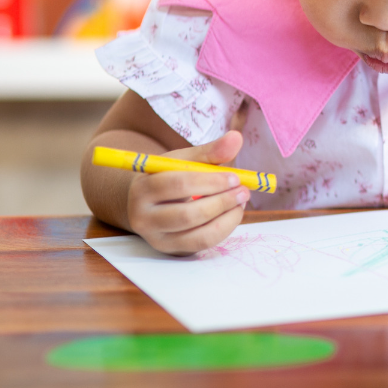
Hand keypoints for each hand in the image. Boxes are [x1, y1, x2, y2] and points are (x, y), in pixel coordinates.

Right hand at [125, 130, 249, 254]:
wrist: (146, 203)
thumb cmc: (169, 177)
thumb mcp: (183, 160)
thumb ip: (210, 151)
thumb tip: (236, 137)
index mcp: (144, 188)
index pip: (178, 185)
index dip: (210, 182)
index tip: (235, 177)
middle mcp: (144, 218)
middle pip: (187, 215)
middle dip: (222, 202)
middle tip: (244, 191)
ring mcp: (157, 238)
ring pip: (198, 235)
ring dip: (227, 217)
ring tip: (241, 201)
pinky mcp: (171, 250)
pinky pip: (203, 244)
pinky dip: (224, 229)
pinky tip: (233, 213)